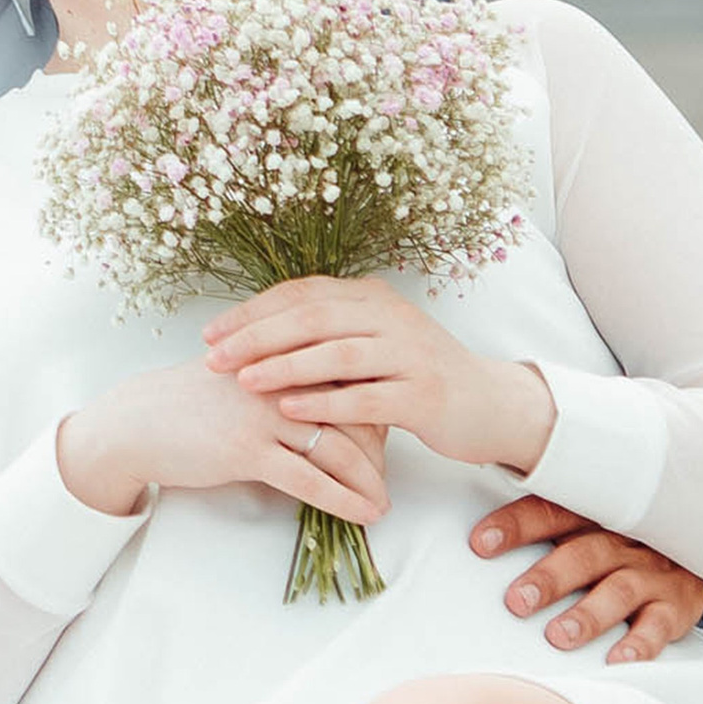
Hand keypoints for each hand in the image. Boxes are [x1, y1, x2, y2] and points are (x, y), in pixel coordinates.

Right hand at [56, 355, 389, 523]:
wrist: (137, 422)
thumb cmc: (188, 403)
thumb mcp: (239, 377)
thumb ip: (280, 378)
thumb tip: (324, 399)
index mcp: (279, 354)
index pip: (347, 376)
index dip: (373, 408)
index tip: (385, 436)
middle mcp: (278, 378)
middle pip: (354, 410)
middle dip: (380, 449)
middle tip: (388, 476)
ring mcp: (264, 413)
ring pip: (340, 447)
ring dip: (370, 480)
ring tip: (383, 502)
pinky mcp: (248, 449)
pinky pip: (310, 479)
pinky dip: (344, 500)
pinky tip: (364, 514)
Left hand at [201, 276, 556, 471]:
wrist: (490, 405)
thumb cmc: (416, 375)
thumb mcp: (373, 341)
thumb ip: (327, 331)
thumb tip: (255, 334)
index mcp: (372, 297)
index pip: (301, 293)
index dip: (252, 311)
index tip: (212, 333)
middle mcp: (391, 316)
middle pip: (312, 317)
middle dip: (256, 337)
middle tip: (214, 358)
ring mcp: (411, 354)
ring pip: (337, 353)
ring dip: (284, 367)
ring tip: (243, 381)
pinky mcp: (425, 395)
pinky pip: (366, 396)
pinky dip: (324, 402)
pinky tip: (289, 410)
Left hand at [471, 496, 702, 664]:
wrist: (695, 545)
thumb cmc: (617, 537)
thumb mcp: (585, 520)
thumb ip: (540, 522)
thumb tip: (473, 533)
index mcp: (592, 513)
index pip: (550, 512)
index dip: (515, 526)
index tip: (479, 544)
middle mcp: (623, 539)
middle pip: (583, 554)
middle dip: (549, 578)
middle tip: (515, 602)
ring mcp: (652, 572)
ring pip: (618, 590)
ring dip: (587, 615)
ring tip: (557, 637)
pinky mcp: (676, 606)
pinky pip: (659, 626)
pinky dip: (640, 644)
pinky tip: (617, 659)